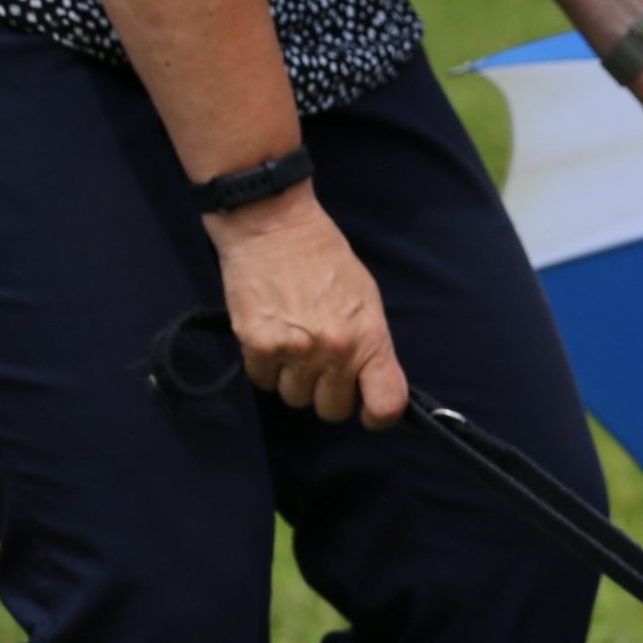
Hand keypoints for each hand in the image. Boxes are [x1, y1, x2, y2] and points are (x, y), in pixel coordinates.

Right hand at [205, 187, 407, 427]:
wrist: (273, 227)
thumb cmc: (325, 260)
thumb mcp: (367, 300)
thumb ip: (371, 346)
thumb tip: (370, 384)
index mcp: (370, 340)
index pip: (386, 404)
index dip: (377, 416)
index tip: (367, 411)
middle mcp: (335, 352)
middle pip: (332, 410)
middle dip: (328, 393)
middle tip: (321, 366)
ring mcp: (294, 351)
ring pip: (295, 398)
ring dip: (294, 381)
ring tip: (294, 347)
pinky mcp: (257, 345)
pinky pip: (263, 381)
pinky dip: (266, 369)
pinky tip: (272, 341)